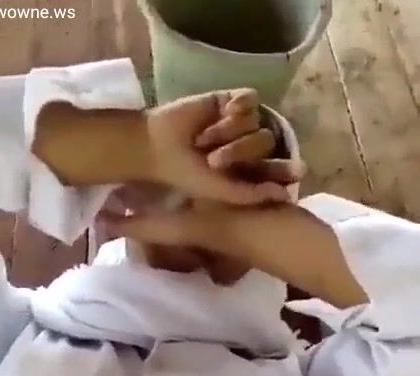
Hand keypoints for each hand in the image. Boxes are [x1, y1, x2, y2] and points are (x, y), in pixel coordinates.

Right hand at [145, 88, 293, 204]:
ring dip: (229, 132)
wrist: (158, 148)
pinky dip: (238, 107)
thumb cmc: (188, 175)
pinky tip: (224, 112)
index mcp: (249, 170)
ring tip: (204, 140)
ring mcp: (239, 122)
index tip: (298, 171)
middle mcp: (248, 145)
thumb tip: (288, 195)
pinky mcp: (228, 99)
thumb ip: (253, 194)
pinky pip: (249, 99)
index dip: (287, 168)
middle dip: (239, 151)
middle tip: (213, 160)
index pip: (278, 167)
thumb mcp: (221, 192)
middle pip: (265, 142)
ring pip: (255, 121)